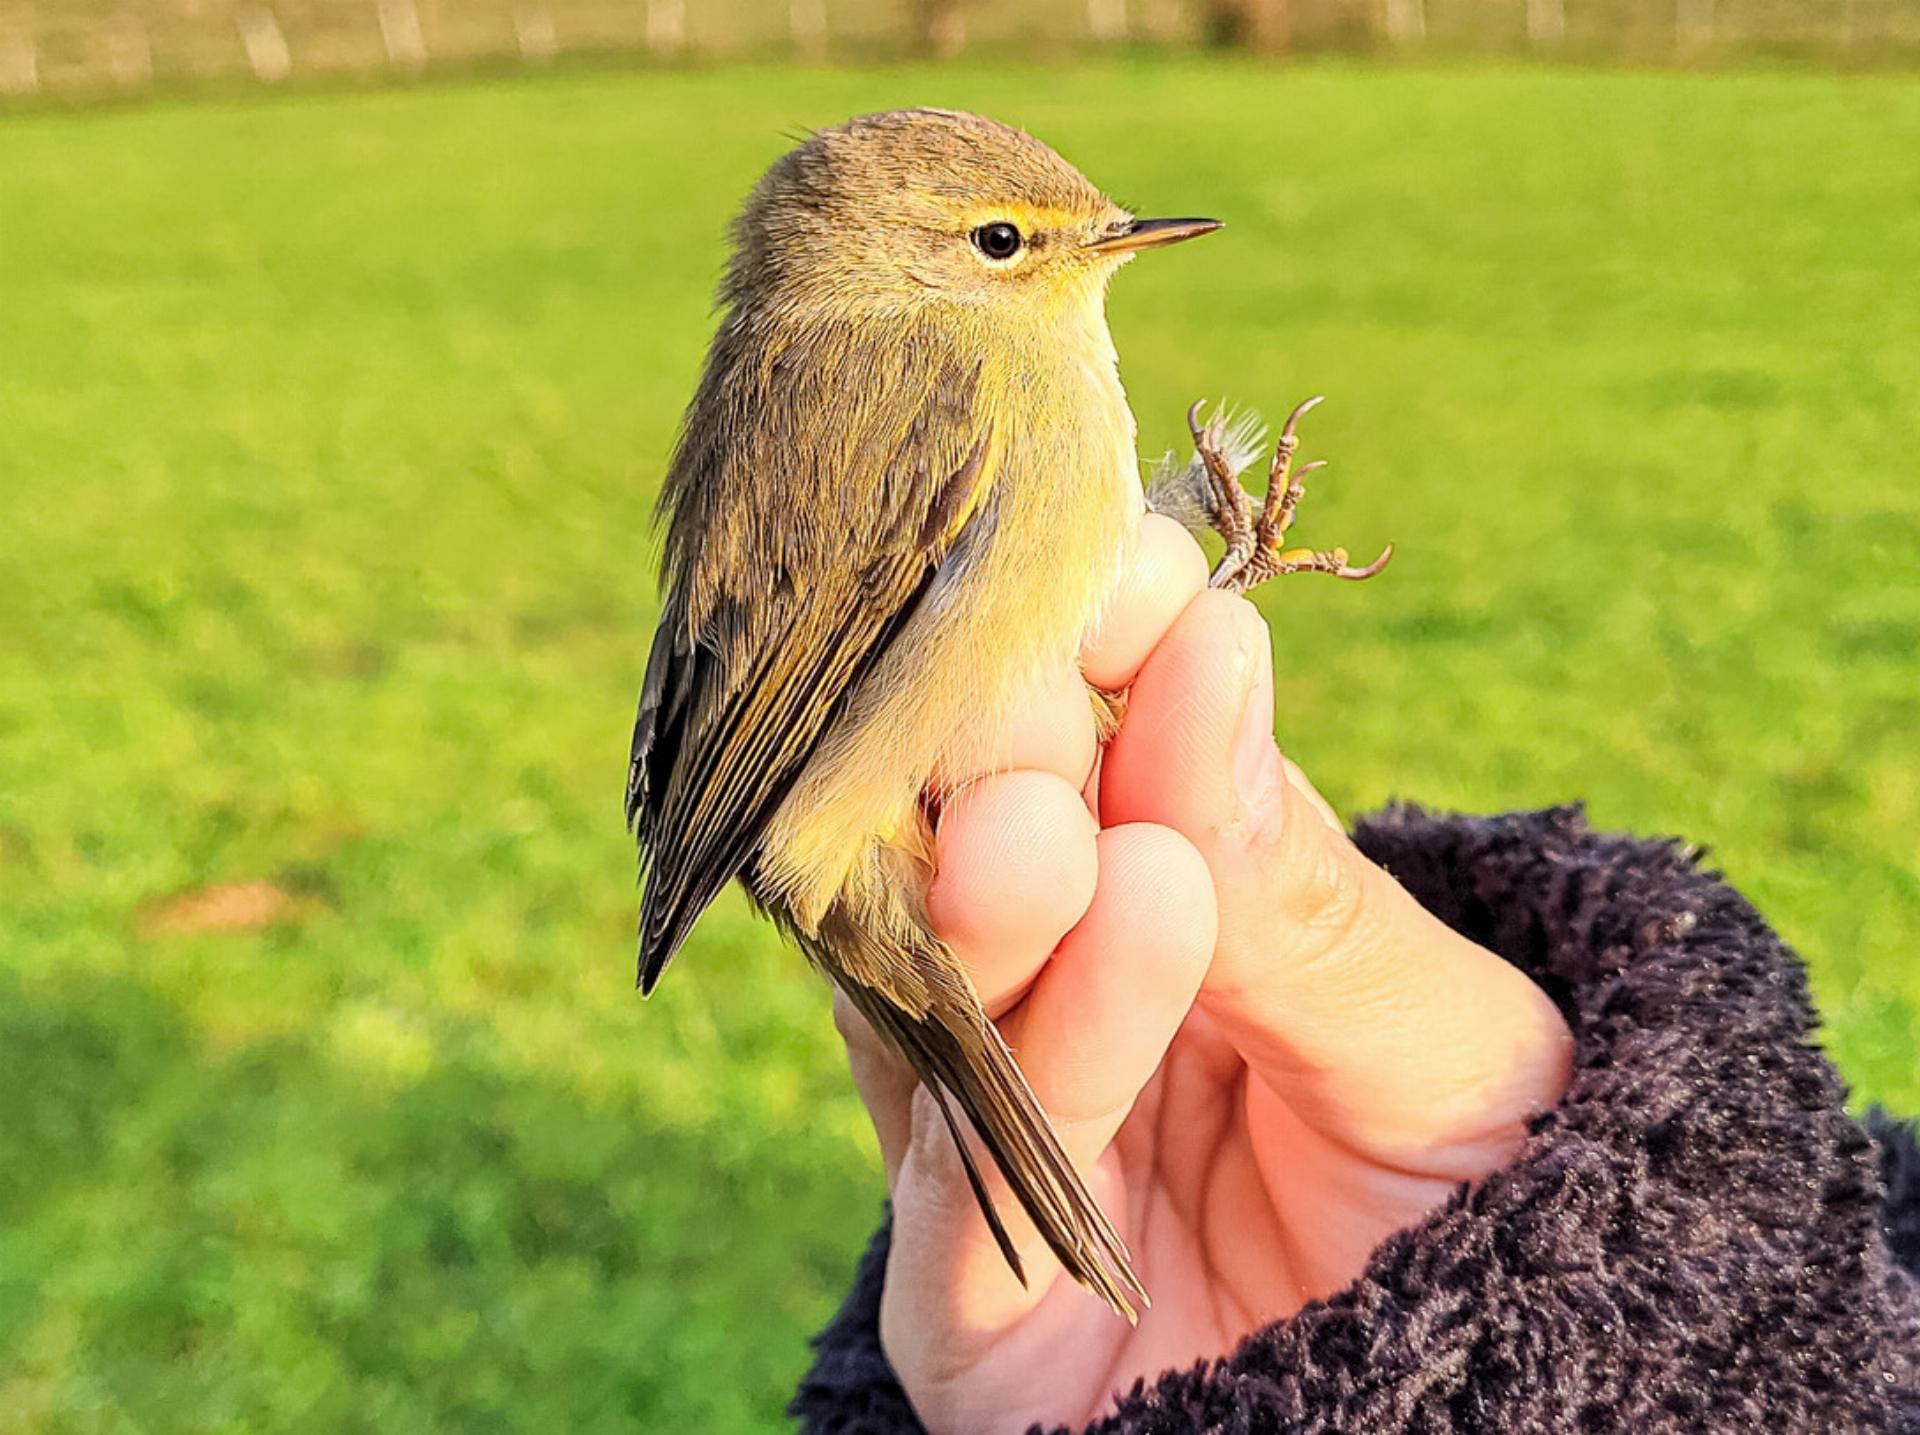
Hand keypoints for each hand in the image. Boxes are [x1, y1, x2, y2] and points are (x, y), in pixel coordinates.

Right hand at [835, 515, 1573, 1434]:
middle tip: (1046, 671)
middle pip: (993, 860)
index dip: (1111, 661)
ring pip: (947, 998)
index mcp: (1170, 919)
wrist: (1499, 1432)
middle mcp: (1062, 1011)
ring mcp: (1004, 1141)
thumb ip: (1308, 892)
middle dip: (1015, 755)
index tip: (1138, 578)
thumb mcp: (1452, 1046)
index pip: (1112, 768)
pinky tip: (1106, 914)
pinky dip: (1033, 1043)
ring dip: (994, 890)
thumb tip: (1209, 652)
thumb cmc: (1485, 1213)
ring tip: (1051, 816)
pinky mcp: (964, 1293)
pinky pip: (964, 1172)